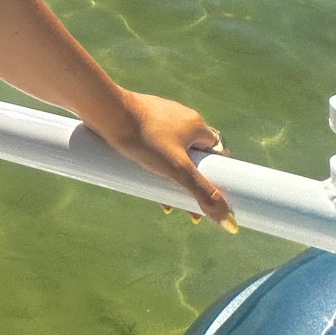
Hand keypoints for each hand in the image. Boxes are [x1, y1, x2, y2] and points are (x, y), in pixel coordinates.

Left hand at [90, 89, 236, 229]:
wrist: (105, 111)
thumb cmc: (143, 138)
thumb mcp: (177, 170)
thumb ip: (203, 194)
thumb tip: (230, 223)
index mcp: (197, 125)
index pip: (217, 153)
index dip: (216, 177)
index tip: (210, 200)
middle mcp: (182, 117)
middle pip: (195, 156)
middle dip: (192, 184)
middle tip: (187, 209)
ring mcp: (161, 116)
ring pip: (174, 153)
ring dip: (173, 178)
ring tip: (166, 204)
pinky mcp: (141, 119)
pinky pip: (155, 146)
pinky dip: (155, 165)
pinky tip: (144, 182)